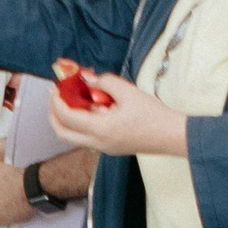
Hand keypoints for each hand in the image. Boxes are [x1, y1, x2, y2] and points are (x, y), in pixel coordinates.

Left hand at [51, 73, 181, 154]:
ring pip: (73, 137)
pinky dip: (81, 124)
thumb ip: (103, 82)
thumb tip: (86, 79)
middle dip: (54, 113)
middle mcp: (97, 142)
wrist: (173, 135)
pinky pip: (87, 138)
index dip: (57, 100)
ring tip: (73, 100)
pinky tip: (92, 108)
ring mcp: (104, 148)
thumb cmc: (154, 115)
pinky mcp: (111, 148)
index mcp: (99, 129)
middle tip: (56, 97)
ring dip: (67, 119)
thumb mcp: (127, 91)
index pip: (65, 116)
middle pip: (62, 132)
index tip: (56, 87)